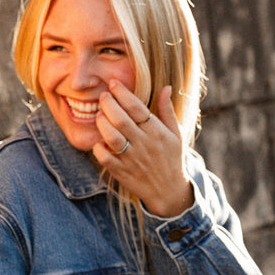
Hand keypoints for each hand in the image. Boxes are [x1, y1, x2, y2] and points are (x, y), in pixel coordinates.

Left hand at [92, 81, 194, 218]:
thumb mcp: (175, 134)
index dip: (123, 93)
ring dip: (102, 123)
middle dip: (108, 104)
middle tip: (102, 96)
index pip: (138, 108)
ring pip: (112, 137)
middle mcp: (144, 144)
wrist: (168, 191)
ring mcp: (132, 159)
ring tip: (99, 115)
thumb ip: (167, 111)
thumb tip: (166, 87)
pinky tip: (98, 141)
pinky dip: (98, 148)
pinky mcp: (121, 172)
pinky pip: (105, 159)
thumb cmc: (171, 158)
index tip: (113, 83)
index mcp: (157, 132)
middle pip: (121, 120)